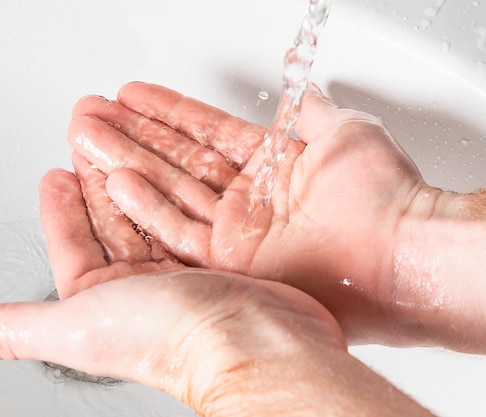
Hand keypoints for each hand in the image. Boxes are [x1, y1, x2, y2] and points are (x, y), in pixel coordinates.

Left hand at [0, 157, 345, 414]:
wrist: (251, 342)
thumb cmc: (166, 338)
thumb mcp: (78, 327)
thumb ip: (22, 328)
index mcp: (107, 301)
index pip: (76, 245)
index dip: (62, 210)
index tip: (56, 174)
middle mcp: (147, 285)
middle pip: (116, 219)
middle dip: (98, 176)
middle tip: (88, 138)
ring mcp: (188, 266)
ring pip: (156, 205)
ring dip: (136, 168)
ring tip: (122, 135)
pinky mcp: (224, 250)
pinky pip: (194, 202)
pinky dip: (180, 179)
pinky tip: (171, 154)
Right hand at [68, 82, 442, 343]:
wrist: (403, 251)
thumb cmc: (386, 194)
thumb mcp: (345, 131)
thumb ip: (311, 111)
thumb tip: (302, 83)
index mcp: (274, 170)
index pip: (209, 136)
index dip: (171, 113)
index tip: (135, 95)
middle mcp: (253, 204)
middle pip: (180, 162)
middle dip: (134, 134)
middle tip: (92, 111)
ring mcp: (242, 235)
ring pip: (171, 193)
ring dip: (127, 162)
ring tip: (87, 135)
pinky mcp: (234, 263)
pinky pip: (178, 230)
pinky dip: (145, 204)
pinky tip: (112, 178)